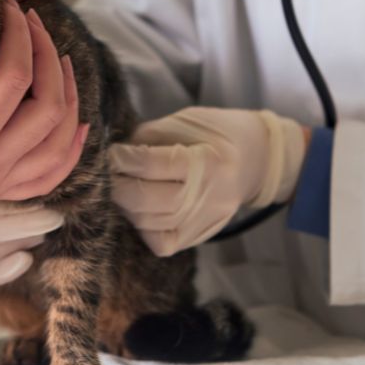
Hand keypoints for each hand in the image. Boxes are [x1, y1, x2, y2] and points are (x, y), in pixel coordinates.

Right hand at [0, 0, 87, 212]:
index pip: (14, 82)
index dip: (21, 37)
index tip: (10, 7)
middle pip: (49, 109)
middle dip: (49, 56)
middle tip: (32, 21)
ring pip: (61, 143)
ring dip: (69, 95)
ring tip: (57, 57)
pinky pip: (51, 176)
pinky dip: (71, 148)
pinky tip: (76, 121)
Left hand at [109, 108, 307, 256]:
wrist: (258, 161)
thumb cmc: (218, 133)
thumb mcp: (186, 122)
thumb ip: (151, 137)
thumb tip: (117, 155)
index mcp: (207, 161)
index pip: (152, 165)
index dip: (123, 159)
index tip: (111, 152)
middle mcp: (208, 196)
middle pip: (146, 200)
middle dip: (117, 186)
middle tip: (106, 172)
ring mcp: (204, 221)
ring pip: (148, 223)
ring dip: (125, 204)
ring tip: (119, 186)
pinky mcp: (199, 236)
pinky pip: (160, 242)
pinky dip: (142, 227)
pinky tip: (140, 208)